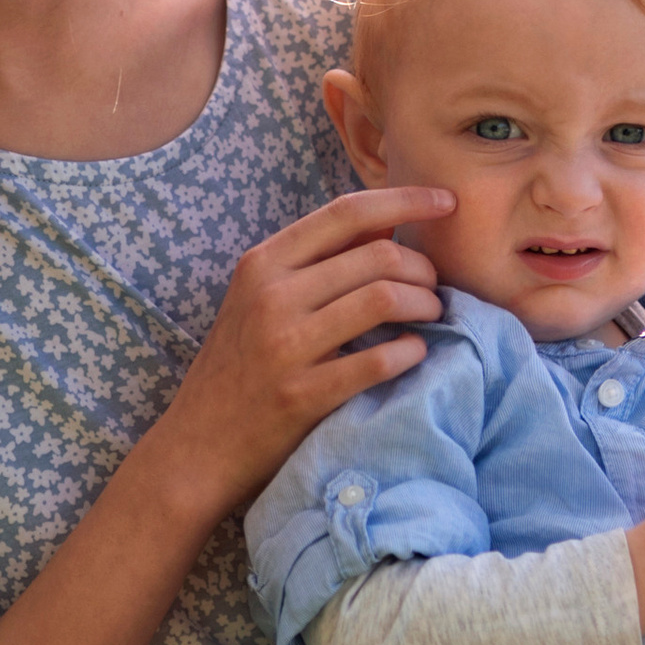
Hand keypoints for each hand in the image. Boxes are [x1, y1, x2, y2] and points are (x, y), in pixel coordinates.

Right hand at [147, 185, 454, 522]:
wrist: (196, 445)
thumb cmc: (239, 366)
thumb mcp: (258, 298)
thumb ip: (315, 261)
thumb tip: (386, 221)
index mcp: (263, 263)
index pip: (346, 211)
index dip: (406, 200)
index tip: (447, 201)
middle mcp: (271, 296)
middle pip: (378, 255)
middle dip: (424, 268)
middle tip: (433, 288)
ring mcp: (285, 346)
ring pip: (385, 298)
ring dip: (424, 304)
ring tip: (430, 316)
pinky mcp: (302, 395)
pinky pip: (378, 360)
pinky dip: (410, 352)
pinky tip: (414, 353)